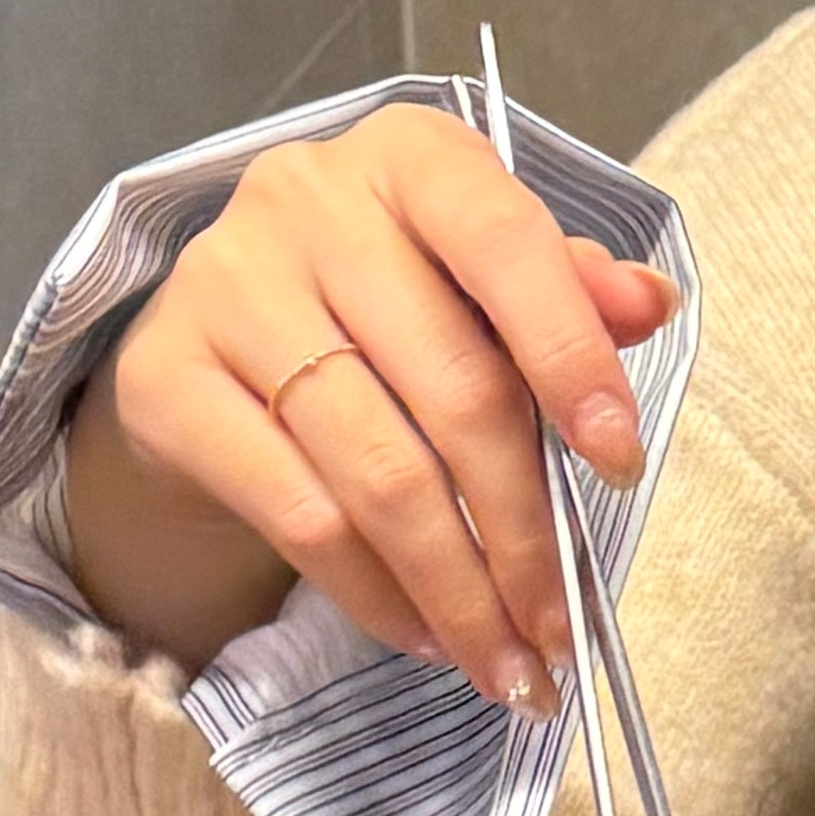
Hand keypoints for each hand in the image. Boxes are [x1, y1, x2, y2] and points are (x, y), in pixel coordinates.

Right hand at [62, 107, 675, 701]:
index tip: (619, 463)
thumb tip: (648, 305)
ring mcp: (224, 289)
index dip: (571, 358)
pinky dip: (375, 592)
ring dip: (457, 588)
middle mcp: (307, 203)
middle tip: (563, 627)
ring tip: (507, 658)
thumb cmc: (388, 298)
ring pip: (377, 470)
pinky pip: (299, 515)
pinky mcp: (166, 381)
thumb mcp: (483, 275)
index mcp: (411, 157)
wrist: (217, 334)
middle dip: (524, 529)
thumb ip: (567, 288)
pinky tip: (425, 633)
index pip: (506, 245)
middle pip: (452, 388)